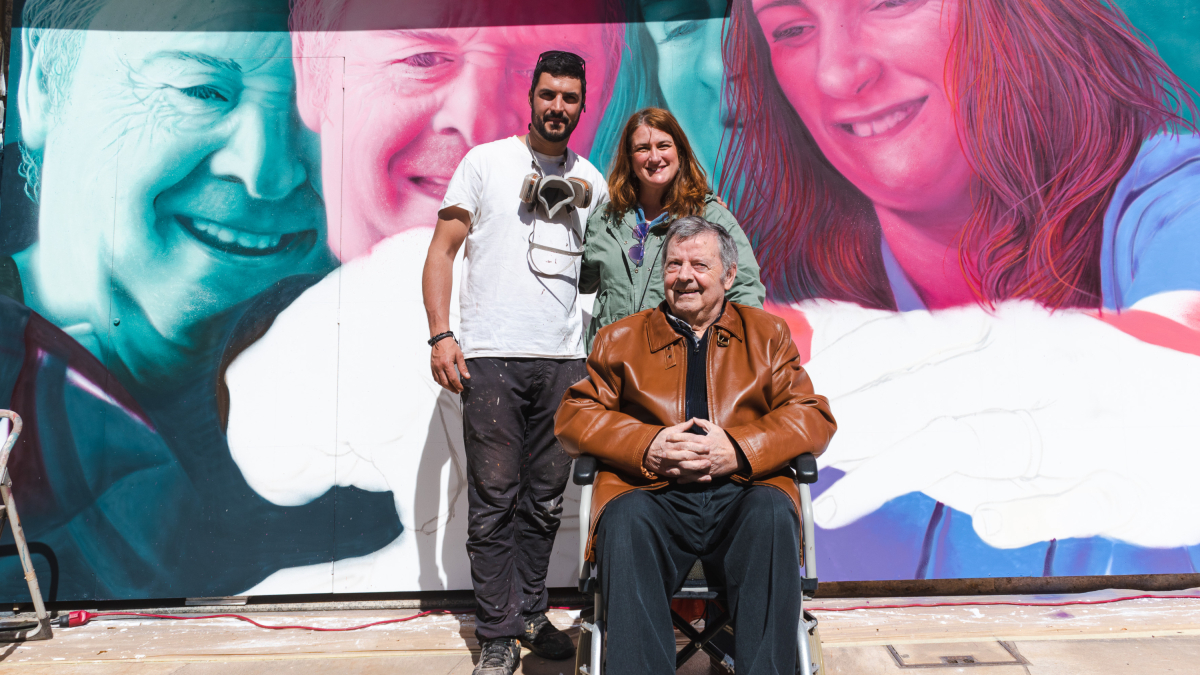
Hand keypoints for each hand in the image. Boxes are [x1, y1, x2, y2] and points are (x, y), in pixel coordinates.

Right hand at [430, 337, 469, 392]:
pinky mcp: (432, 366)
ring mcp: (435, 367)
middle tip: (457, 391)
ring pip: (439, 381)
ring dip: (446, 387)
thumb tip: (467, 377)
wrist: (440, 339)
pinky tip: (444, 383)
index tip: (461, 389)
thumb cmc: (450, 346)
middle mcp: (439, 367)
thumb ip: (463, 367)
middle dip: (452, 388)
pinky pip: (435, 377)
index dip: (457, 385)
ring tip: (452, 388)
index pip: (453, 379)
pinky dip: (440, 382)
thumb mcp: (459, 355)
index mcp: (447, 364)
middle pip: (445, 382)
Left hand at [644, 418, 742, 482]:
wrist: (739, 455)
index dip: (677, 437)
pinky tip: (678, 480)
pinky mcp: (709, 472)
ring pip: (689, 466)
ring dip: (677, 468)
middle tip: (662, 453)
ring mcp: (706, 463)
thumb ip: (703, 424)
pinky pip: (696, 477)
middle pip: (685, 453)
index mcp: (705, 441)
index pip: (688, 438)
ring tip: (666, 468)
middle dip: (673, 453)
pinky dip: (687, 479)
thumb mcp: (716, 429)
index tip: (667, 437)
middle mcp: (704, 452)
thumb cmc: (726, 441)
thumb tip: (693, 418)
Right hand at [644, 421, 710, 480]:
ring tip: (708, 466)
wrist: (645, 453)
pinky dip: (694, 478)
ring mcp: (670, 464)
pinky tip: (705, 478)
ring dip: (697, 467)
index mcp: (672, 443)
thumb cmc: (659, 440)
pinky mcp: (671, 473)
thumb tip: (693, 420)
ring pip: (685, 467)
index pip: (686, 443)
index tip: (707, 444)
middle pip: (685, 455)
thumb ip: (682, 427)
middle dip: (698, 455)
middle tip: (709, 455)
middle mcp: (671, 453)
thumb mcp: (669, 431)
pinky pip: (684, 476)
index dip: (697, 444)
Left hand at [781, 299, 1199, 549]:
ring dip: (899, 473)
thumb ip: (930, 365)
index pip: (906, 342)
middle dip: (851, 421)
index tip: (786, 388)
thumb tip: (836, 346)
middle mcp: (1040, 368)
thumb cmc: (1083, 390)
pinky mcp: (1124, 483)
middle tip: (794, 448)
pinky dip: (1025, 512)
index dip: (840, 366)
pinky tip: (985, 527)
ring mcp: (1083, 424)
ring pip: (978, 444)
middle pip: (926, 394)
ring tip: (839, 502)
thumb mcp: (1007, 361)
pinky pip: (1068, 499)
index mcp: (1007, 332)